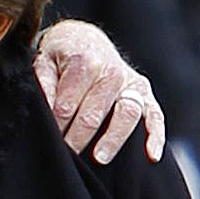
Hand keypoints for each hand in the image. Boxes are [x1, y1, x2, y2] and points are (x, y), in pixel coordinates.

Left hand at [34, 23, 164, 165]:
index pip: (67, 106)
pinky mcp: (144, 94)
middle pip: (93, 114)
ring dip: (112, 139)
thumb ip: (44, 86)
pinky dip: (155, 136)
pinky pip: (155, 115)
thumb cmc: (62, 56)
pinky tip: (151, 156)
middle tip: (66, 156)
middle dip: (77, 138)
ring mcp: (130, 83)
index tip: (49, 141)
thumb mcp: (44, 62)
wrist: (85, 40)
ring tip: (98, 158)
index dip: (56, 128)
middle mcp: (111, 71)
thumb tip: (47, 112)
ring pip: (127, 113)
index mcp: (84, 62)